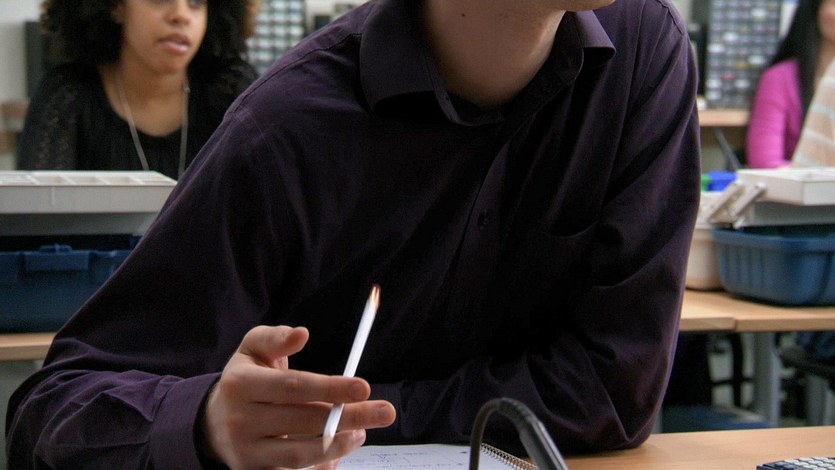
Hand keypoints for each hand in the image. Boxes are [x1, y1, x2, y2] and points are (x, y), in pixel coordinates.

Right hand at [202, 325, 395, 468]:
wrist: (213, 421)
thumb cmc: (246, 378)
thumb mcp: (253, 349)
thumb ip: (276, 338)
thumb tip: (302, 333)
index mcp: (240, 384)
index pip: (293, 387)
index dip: (330, 388)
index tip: (365, 387)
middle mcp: (240, 420)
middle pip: (303, 421)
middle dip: (349, 417)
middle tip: (385, 411)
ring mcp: (246, 452)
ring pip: (299, 455)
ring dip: (338, 445)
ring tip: (362, 432)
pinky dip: (321, 466)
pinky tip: (340, 451)